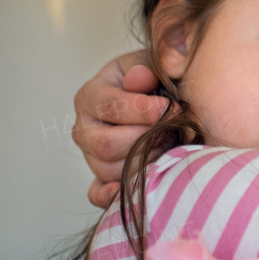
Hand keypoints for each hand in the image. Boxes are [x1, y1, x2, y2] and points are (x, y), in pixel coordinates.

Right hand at [71, 52, 169, 207]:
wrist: (160, 101)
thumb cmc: (154, 81)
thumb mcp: (152, 64)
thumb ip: (146, 67)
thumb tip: (139, 78)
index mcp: (90, 96)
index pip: (112, 107)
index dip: (146, 110)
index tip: (175, 108)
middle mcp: (83, 128)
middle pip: (106, 144)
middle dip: (145, 139)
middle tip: (172, 130)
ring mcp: (90, 156)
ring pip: (110, 170)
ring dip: (144, 161)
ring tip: (167, 145)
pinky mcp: (101, 177)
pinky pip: (97, 194)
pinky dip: (111, 196)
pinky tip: (132, 190)